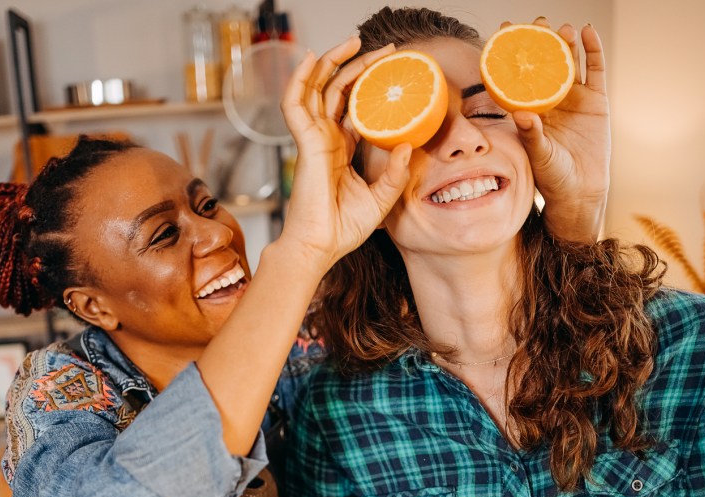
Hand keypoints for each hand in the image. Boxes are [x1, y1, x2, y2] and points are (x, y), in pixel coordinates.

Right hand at [277, 38, 411, 268]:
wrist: (320, 247)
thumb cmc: (342, 229)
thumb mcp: (381, 199)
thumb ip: (395, 173)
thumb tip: (408, 145)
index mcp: (340, 148)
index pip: (352, 105)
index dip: (369, 85)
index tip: (392, 69)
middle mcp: (325, 139)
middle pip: (337, 89)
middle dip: (357, 64)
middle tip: (385, 49)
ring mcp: (313, 139)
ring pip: (316, 88)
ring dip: (331, 61)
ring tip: (353, 40)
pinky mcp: (305, 144)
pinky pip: (296, 103)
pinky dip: (299, 79)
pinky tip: (311, 58)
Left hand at [506, 18, 609, 242]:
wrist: (581, 191)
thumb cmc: (552, 177)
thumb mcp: (539, 155)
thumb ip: (531, 134)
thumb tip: (522, 113)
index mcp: (530, 107)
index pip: (517, 75)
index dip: (511, 53)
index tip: (503, 31)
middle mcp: (550, 98)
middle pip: (543, 62)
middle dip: (540, 41)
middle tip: (537, 24)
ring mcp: (573, 97)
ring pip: (568, 61)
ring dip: (565, 42)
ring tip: (562, 29)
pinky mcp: (596, 99)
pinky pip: (595, 69)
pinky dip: (593, 49)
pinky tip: (588, 32)